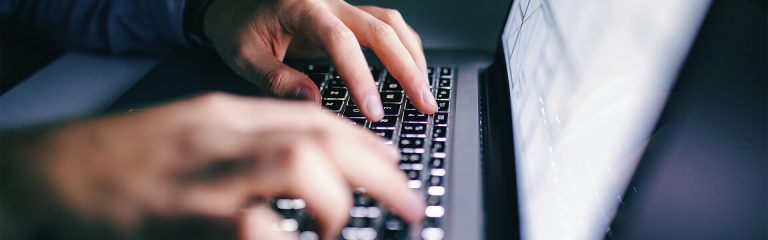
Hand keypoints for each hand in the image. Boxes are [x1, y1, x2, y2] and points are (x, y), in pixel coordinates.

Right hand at [2, 93, 423, 238]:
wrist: (52, 172)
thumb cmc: (126, 159)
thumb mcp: (195, 133)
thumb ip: (251, 140)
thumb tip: (315, 157)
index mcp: (226, 116)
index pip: (315, 119)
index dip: (365, 144)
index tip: (394, 166)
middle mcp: (221, 137)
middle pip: (319, 137)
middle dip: (376, 171)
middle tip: (408, 202)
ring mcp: (202, 174)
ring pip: (295, 165)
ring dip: (335, 200)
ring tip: (341, 228)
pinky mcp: (181, 217)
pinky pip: (253, 226)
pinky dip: (287, 239)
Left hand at [203, 0, 438, 120]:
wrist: (232, 2)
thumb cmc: (236, 26)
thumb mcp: (244, 56)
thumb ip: (277, 79)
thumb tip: (313, 103)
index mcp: (301, 9)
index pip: (341, 42)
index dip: (361, 77)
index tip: (373, 110)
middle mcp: (328, 2)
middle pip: (380, 29)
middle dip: (407, 69)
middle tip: (422, 104)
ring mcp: (341, 6)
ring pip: (390, 23)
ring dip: (412, 57)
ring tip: (424, 92)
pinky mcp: (347, 15)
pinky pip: (386, 25)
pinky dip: (404, 46)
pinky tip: (412, 69)